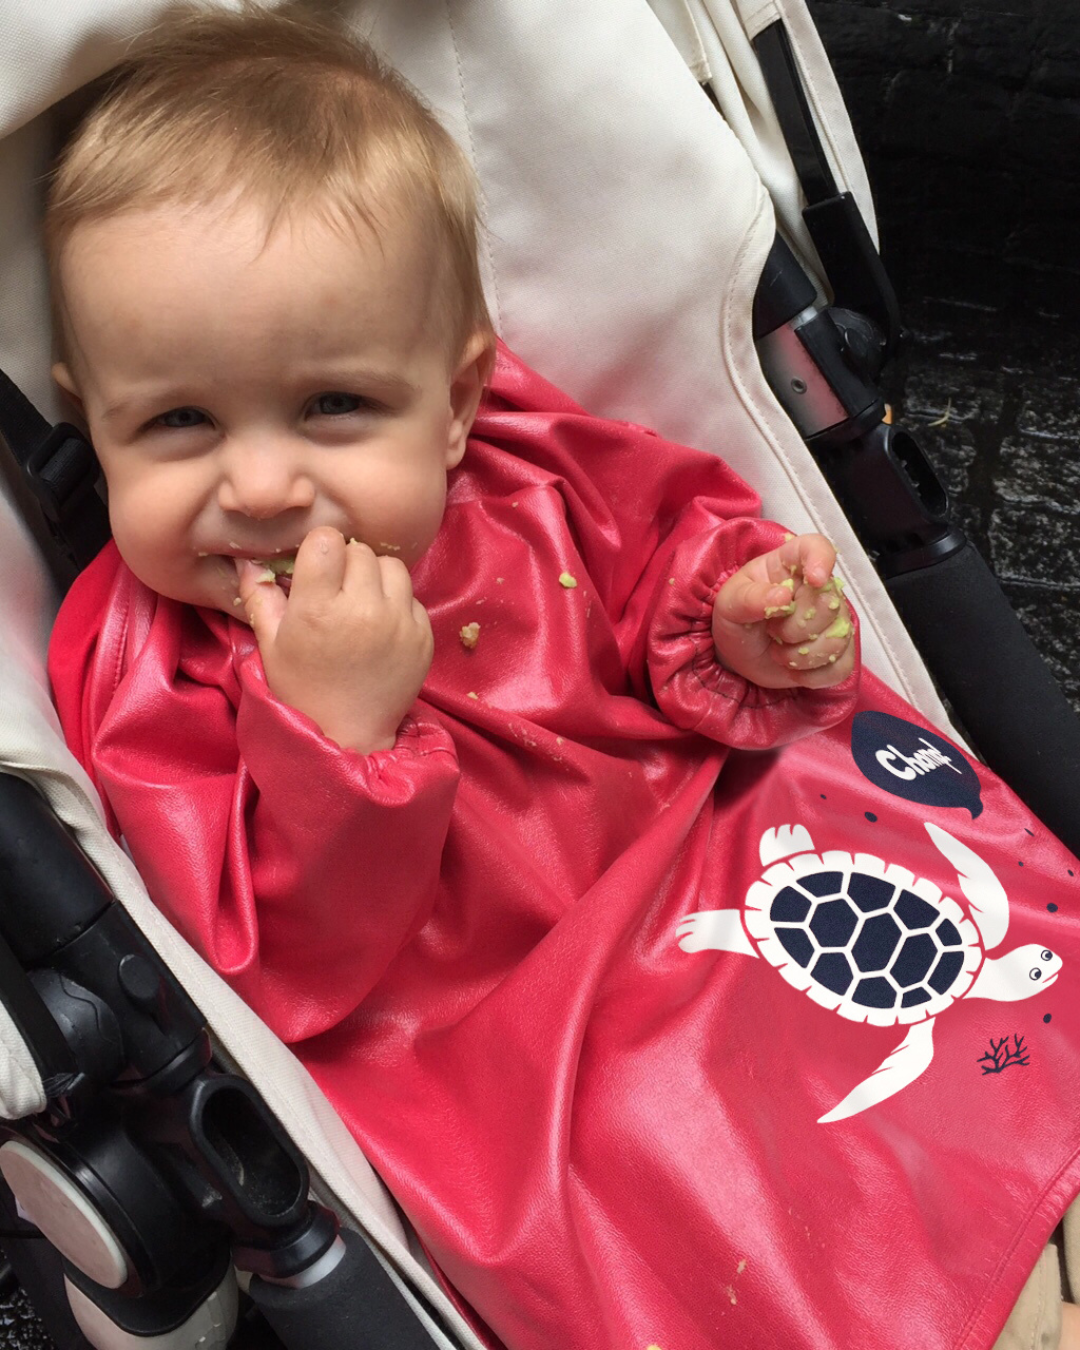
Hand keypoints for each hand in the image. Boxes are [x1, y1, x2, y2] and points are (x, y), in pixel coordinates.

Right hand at [237, 527, 432, 753]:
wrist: (347, 734)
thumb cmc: (301, 688)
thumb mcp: (270, 645)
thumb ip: (260, 596)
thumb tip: (248, 560)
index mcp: (319, 609)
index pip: (326, 541)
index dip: (319, 551)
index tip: (316, 569)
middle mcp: (363, 610)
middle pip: (361, 552)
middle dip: (346, 564)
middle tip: (337, 592)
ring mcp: (399, 623)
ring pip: (393, 567)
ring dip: (376, 578)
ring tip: (361, 603)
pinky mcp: (423, 636)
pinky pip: (412, 597)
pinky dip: (397, 604)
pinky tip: (380, 627)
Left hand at [711, 533, 854, 688]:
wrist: (738, 655)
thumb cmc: (736, 619)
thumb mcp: (730, 604)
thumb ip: (750, 598)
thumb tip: (781, 596)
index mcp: (789, 565)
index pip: (817, 548)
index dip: (822, 560)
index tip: (815, 579)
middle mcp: (817, 589)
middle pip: (829, 603)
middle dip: (796, 627)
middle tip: (772, 632)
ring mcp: (832, 621)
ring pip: (838, 639)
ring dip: (801, 655)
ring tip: (778, 652)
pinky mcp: (837, 652)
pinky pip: (841, 666)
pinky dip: (813, 676)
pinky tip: (794, 670)